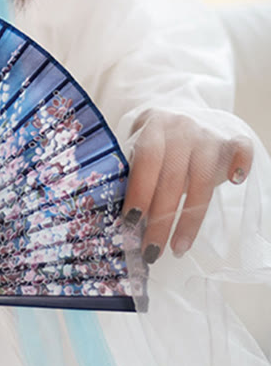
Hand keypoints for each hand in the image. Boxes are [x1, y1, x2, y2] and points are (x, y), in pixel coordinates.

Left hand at [122, 109, 253, 263]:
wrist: (179, 115)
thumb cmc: (153, 144)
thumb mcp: (136, 150)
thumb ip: (133, 175)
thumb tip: (125, 220)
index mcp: (153, 126)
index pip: (146, 159)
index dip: (140, 191)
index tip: (131, 222)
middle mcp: (181, 127)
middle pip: (172, 177)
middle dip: (160, 219)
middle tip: (151, 250)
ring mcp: (208, 133)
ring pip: (202, 181)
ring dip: (189, 220)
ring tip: (177, 247)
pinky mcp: (232, 140)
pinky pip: (241, 151)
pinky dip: (239, 165)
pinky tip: (235, 182)